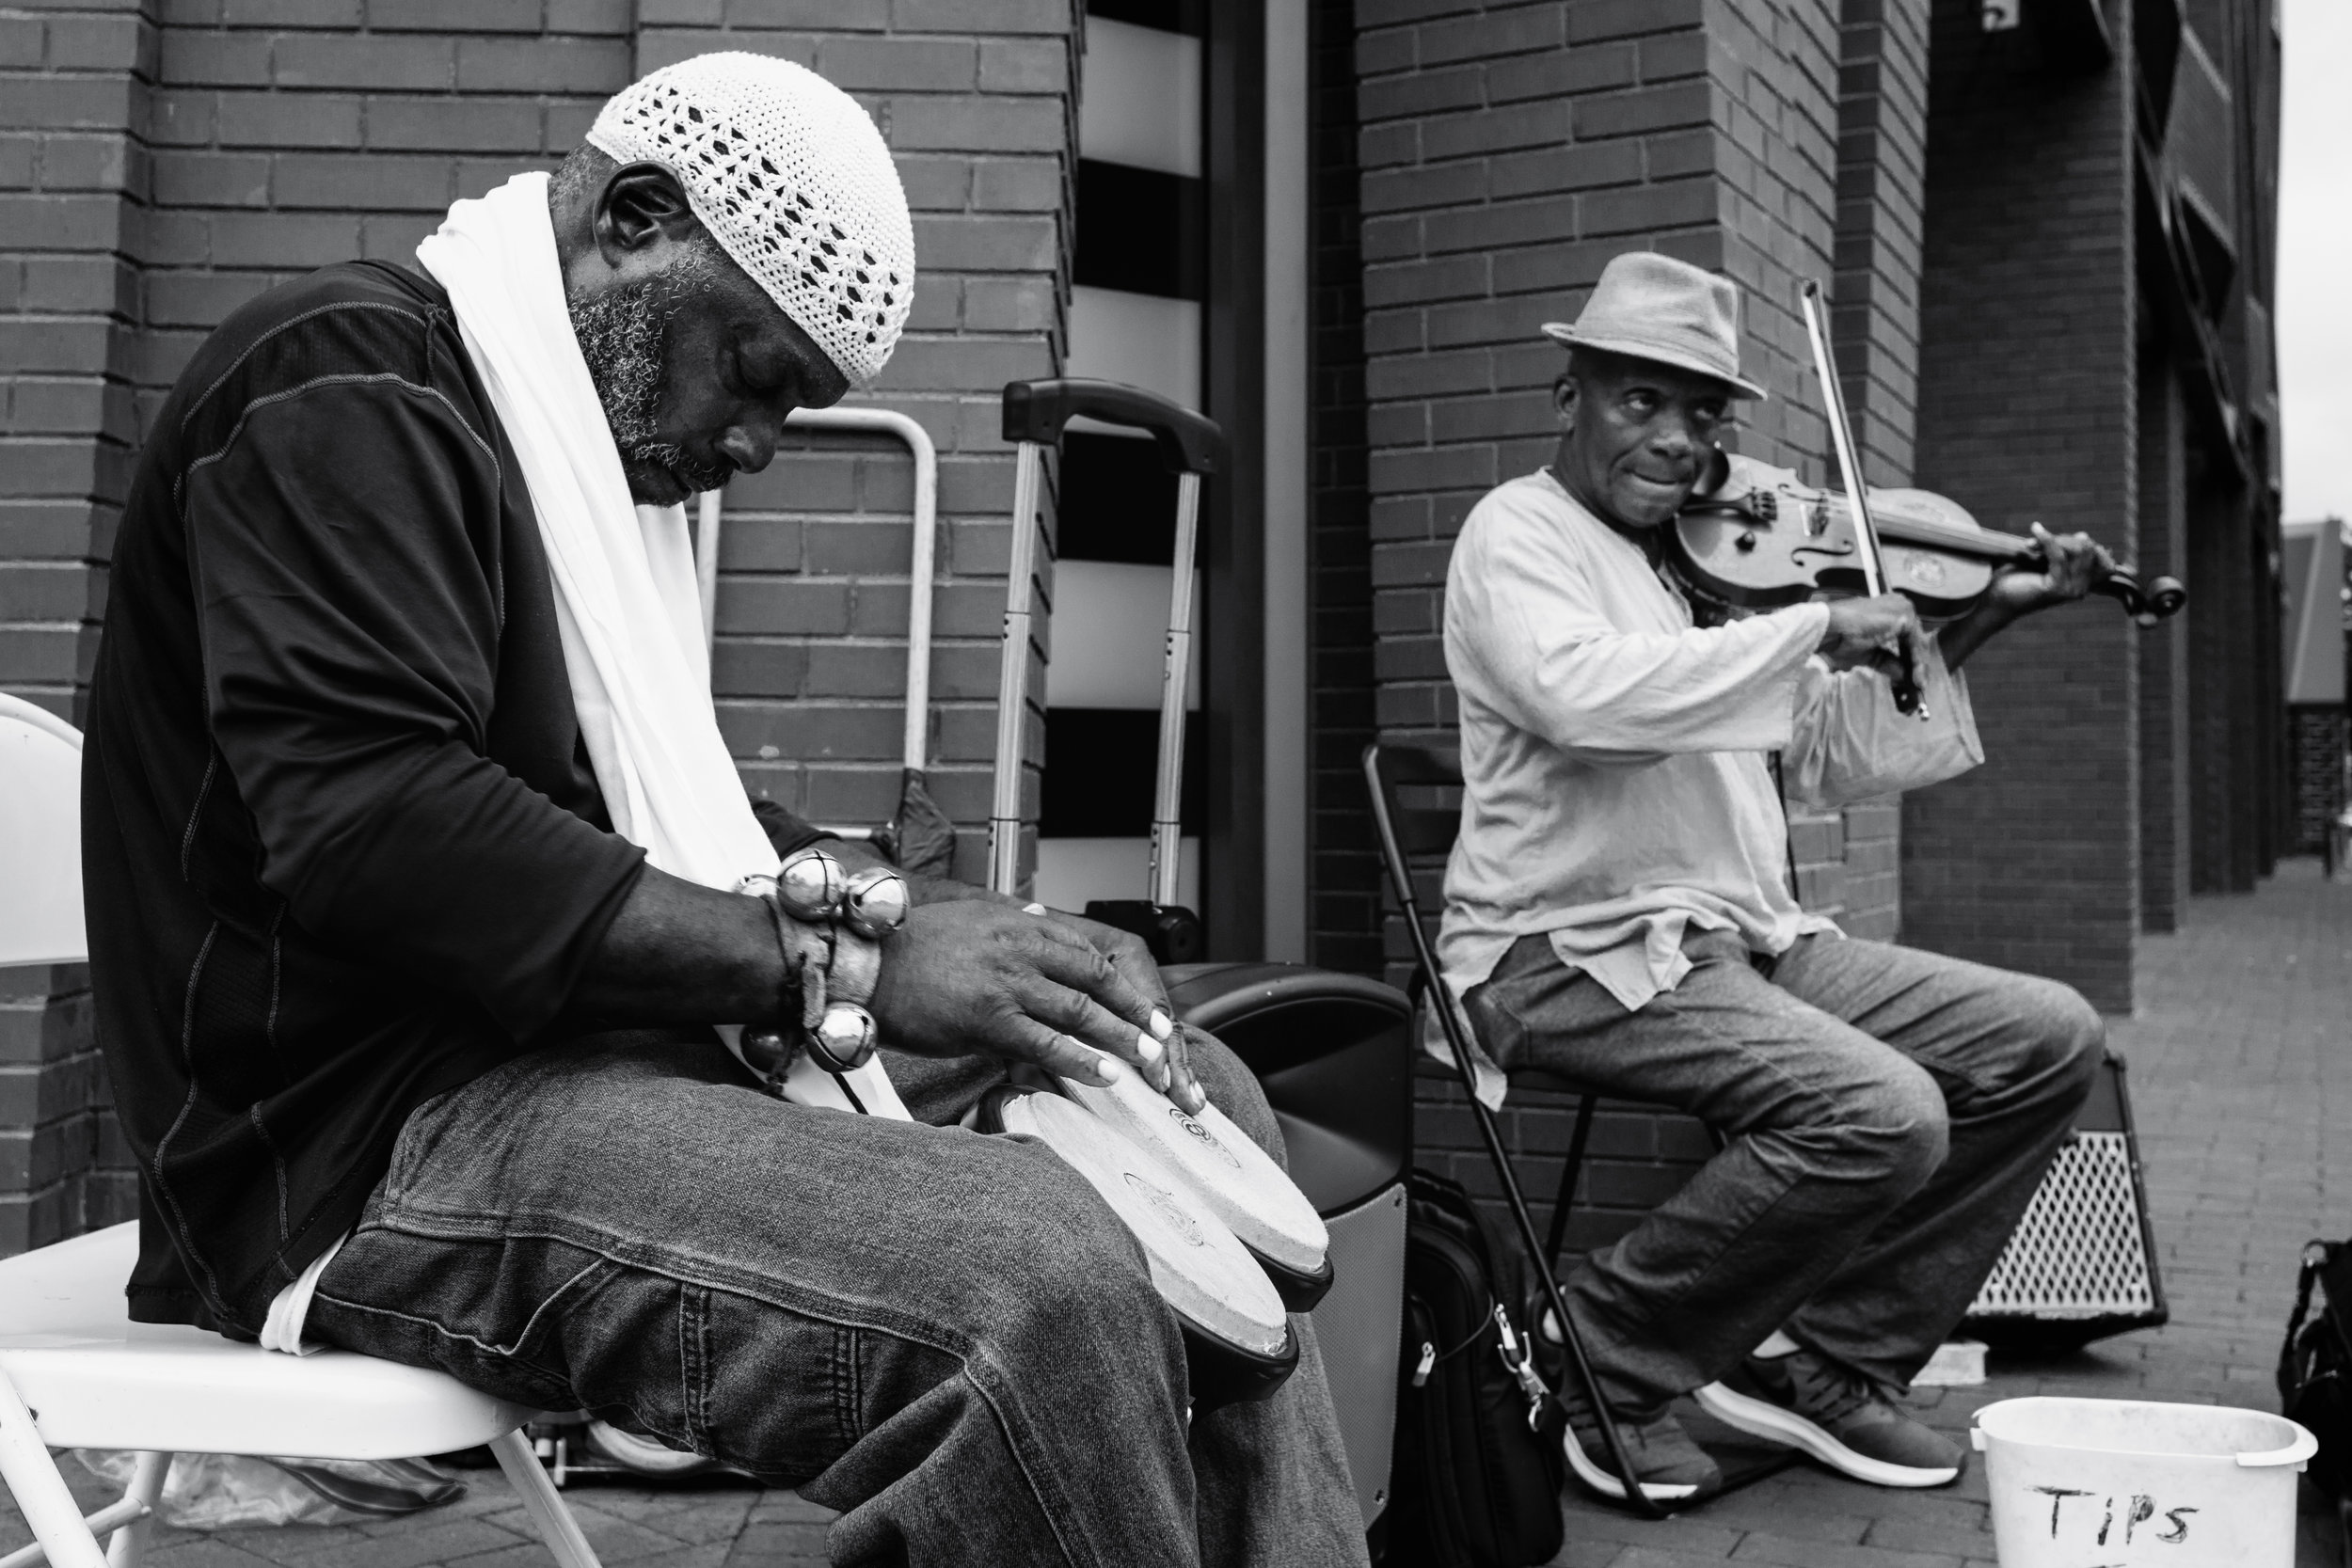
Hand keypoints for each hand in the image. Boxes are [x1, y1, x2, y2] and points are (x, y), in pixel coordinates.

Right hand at [865, 900, 1180, 1094]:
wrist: (863, 964)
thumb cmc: (908, 947)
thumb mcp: (968, 919)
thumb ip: (1007, 924)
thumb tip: (1038, 916)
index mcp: (1016, 923)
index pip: (1084, 950)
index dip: (1119, 979)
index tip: (1142, 1000)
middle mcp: (1019, 949)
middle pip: (1094, 978)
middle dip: (1134, 1009)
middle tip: (1163, 1033)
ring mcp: (1006, 984)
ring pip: (1080, 1011)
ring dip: (1121, 1037)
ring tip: (1149, 1059)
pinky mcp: (988, 1019)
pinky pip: (1046, 1043)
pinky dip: (1081, 1060)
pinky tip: (1104, 1075)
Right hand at [1817, 593, 1926, 677]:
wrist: (1828, 629)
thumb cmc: (1838, 638)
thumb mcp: (1869, 655)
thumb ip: (1888, 662)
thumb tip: (1903, 676)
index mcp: (1887, 610)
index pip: (1906, 637)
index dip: (1909, 660)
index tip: (1910, 679)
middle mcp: (1898, 605)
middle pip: (1914, 640)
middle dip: (1916, 665)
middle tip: (1917, 687)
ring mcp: (1902, 608)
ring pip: (1917, 642)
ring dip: (1918, 667)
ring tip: (1917, 687)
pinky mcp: (1906, 615)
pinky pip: (1916, 643)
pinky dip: (1917, 662)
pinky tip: (1915, 678)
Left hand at [1986, 523, 2112, 617]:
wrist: (1995, 599)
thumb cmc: (2017, 578)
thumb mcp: (2047, 561)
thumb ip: (2068, 551)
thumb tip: (2084, 536)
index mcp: (2083, 583)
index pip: (2100, 555)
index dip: (2082, 543)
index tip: (2055, 541)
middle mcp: (2082, 589)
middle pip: (2088, 548)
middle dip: (2064, 538)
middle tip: (2037, 541)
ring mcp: (2071, 590)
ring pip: (2077, 549)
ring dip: (2053, 539)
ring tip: (2030, 544)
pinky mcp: (2057, 587)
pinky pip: (2059, 554)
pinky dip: (2046, 539)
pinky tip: (2035, 530)